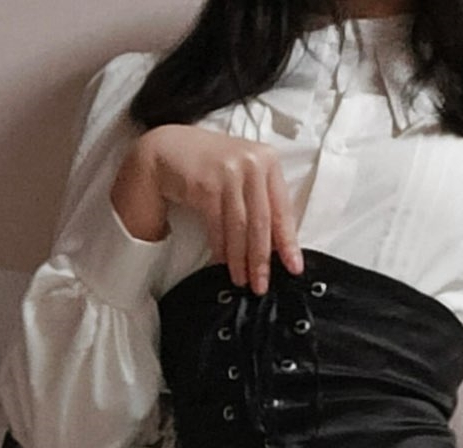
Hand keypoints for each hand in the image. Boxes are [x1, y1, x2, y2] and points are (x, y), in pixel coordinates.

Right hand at [114, 127, 301, 292]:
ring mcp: (229, 171)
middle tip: (261, 284)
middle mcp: (251, 162)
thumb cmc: (208, 165)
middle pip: (262, 221)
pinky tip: (222, 263)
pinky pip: (218, 226)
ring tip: (241, 280)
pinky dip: (220, 248)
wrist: (168, 148)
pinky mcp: (207, 184)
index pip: (282, 208)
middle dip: (261, 259)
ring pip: (240, 226)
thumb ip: (259, 199)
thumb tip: (274, 246)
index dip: (288, 242)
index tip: (294, 268)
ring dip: (240, 259)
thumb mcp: (242, 174)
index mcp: (267, 160)